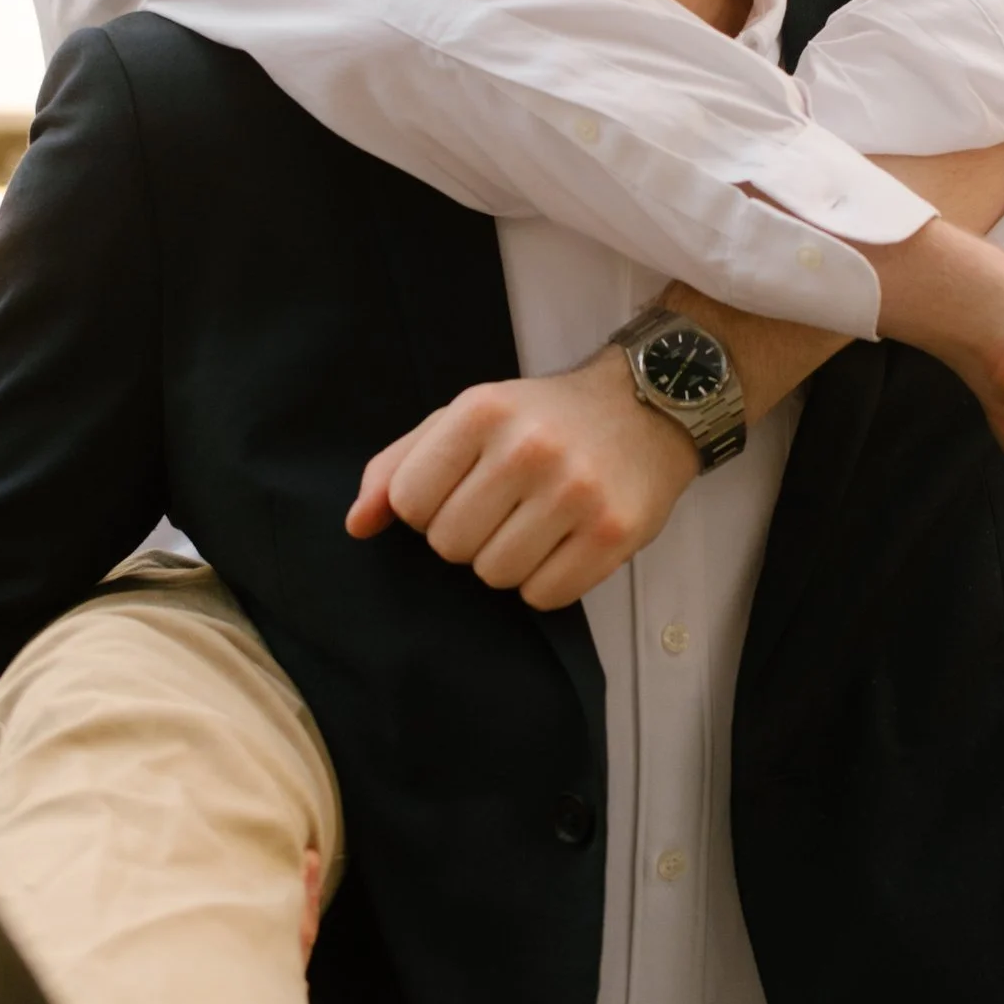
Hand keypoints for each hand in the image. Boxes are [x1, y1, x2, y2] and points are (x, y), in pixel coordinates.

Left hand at [346, 350, 697, 608]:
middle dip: (467, 536)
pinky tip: (563, 545)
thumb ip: (399, 465)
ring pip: (494, 575)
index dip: (427, 507)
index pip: (408, 500)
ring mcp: (576, 492)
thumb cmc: (542, 418)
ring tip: (534, 525)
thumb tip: (356, 526)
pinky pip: (545, 596)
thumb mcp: (465, 417)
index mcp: (481, 411)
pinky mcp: (614, 533)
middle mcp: (528, 448)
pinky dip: (546, 582)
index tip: (459, 490)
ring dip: (505, 561)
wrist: (647, 407)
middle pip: (449, 544)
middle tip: (502, 508)